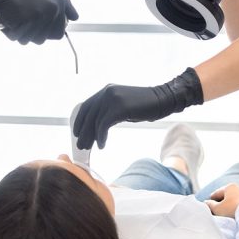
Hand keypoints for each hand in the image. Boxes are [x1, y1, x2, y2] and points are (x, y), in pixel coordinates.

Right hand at [0, 0, 77, 43]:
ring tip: (18, 18)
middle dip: (35, 33)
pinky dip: (12, 32)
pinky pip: (20, 38)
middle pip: (47, 38)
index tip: (37, 23)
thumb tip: (75, 18)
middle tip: (25, 20)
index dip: (47, 30)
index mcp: (60, 3)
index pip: (60, 31)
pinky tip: (10, 19)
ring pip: (34, 40)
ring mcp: (40, 16)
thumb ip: (60, 6)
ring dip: (23, 33)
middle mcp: (53, 10)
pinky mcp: (26, 22)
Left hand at [73, 68, 203, 149]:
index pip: (86, 106)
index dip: (79, 121)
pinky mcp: (119, 106)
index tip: (76, 133)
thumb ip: (109, 111)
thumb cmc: (144, 106)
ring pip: (94, 120)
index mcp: (106, 90)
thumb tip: (96, 126)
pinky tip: (102, 145)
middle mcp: (106, 92)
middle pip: (88, 114)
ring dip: (90, 136)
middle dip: (83, 131)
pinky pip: (104, 124)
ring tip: (88, 148)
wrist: (162, 100)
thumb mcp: (122, 106)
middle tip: (81, 146)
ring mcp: (112, 97)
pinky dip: (101, 136)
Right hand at [205, 183, 238, 218]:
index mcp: (230, 187)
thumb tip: (206, 203)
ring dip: (232, 205)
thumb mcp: (218, 208)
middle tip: (218, 209)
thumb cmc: (232, 210)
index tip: (208, 203)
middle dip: (223, 202)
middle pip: (228, 196)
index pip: (218, 192)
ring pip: (237, 200)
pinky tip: (238, 214)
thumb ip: (210, 205)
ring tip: (228, 213)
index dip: (212, 198)